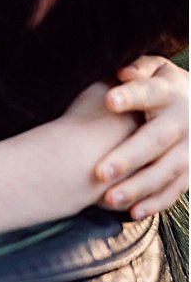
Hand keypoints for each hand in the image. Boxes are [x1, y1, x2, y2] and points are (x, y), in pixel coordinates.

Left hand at [95, 56, 188, 218]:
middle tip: (99, 172)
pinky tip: (132, 213)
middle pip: (156, 139)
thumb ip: (139, 68)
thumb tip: (124, 72)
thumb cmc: (158, 85)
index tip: (110, 99)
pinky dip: (155, 202)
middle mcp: (183, 121)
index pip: (150, 92)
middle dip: (129, 157)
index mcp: (170, 91)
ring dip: (138, 186)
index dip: (132, 96)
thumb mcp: (155, 69)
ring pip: (166, 170)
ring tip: (107, 199)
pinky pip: (175, 189)